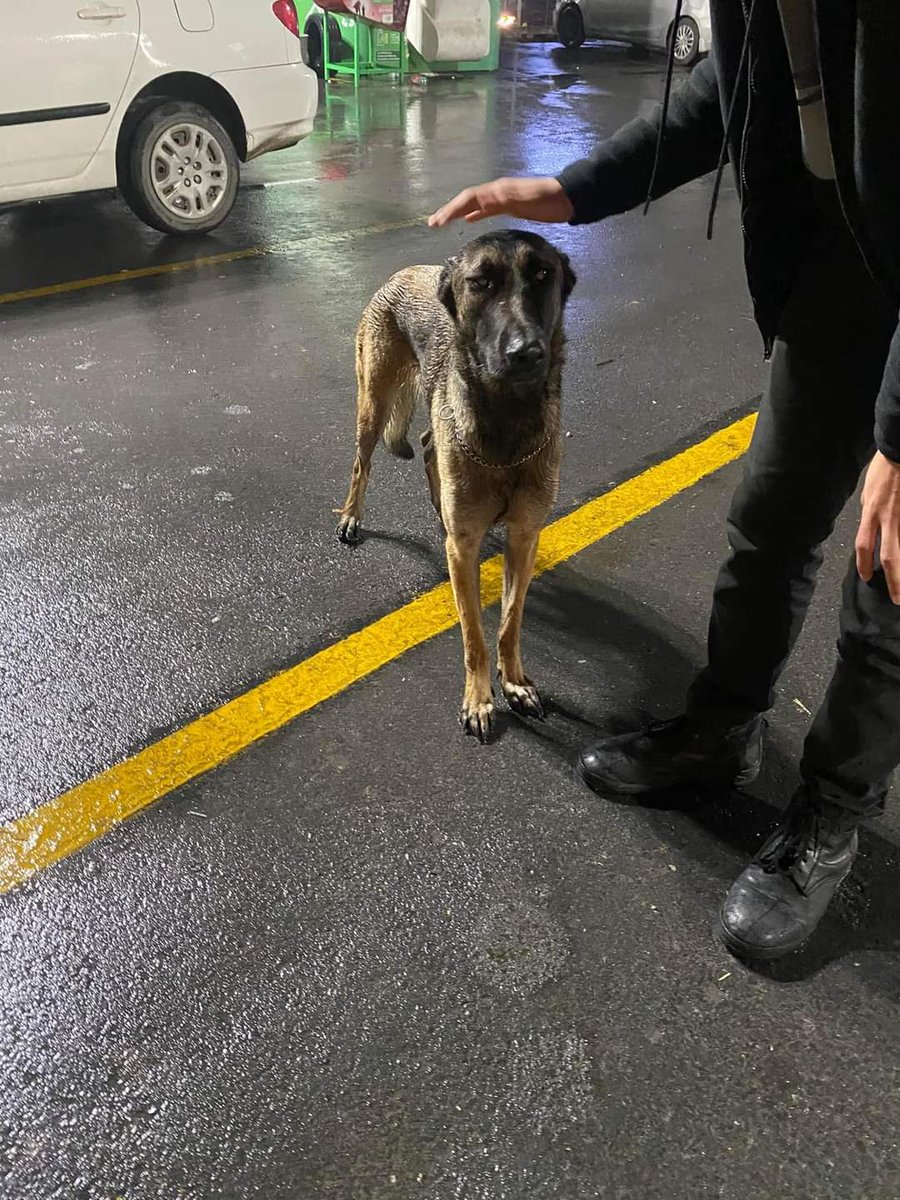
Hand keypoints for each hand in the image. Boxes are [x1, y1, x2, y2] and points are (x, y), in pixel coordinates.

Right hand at [428, 176, 573, 227]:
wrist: (567, 199)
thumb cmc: (546, 200)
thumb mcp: (523, 199)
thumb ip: (501, 198)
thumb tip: (477, 201)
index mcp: (497, 191)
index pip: (468, 198)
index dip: (451, 209)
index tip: (437, 222)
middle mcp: (496, 193)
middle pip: (466, 200)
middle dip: (448, 211)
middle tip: (432, 223)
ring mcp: (502, 199)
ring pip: (473, 205)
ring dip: (457, 212)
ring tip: (443, 222)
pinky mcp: (510, 206)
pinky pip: (485, 210)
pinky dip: (473, 214)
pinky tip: (469, 220)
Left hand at [856, 450, 899, 602]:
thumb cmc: (884, 469)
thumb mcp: (868, 492)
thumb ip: (869, 511)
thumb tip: (869, 526)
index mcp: (872, 513)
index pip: (864, 546)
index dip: (863, 565)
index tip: (866, 577)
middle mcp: (889, 519)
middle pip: (889, 557)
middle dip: (893, 581)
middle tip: (897, 598)